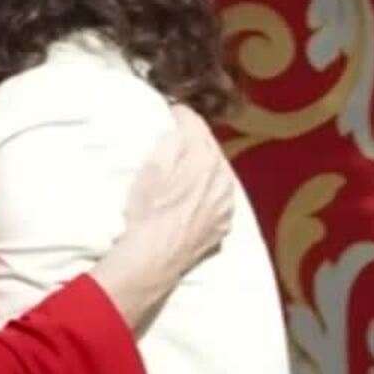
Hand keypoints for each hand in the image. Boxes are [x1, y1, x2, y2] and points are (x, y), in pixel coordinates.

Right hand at [120, 104, 234, 278]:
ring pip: (218, 175)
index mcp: (205, 157)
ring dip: (204, 170)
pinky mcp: (224, 226)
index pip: (196, 124)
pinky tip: (191, 202)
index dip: (180, 117)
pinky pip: (219, 201)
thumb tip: (180, 123)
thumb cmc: (146, 212)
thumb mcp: (152, 166)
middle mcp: (223, 178)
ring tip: (182, 174)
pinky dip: (208, 196)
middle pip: (211, 148)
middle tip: (174, 144)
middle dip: (194, 143)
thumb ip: (171, 138)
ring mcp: (226, 204)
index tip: (170, 115)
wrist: (153, 258)